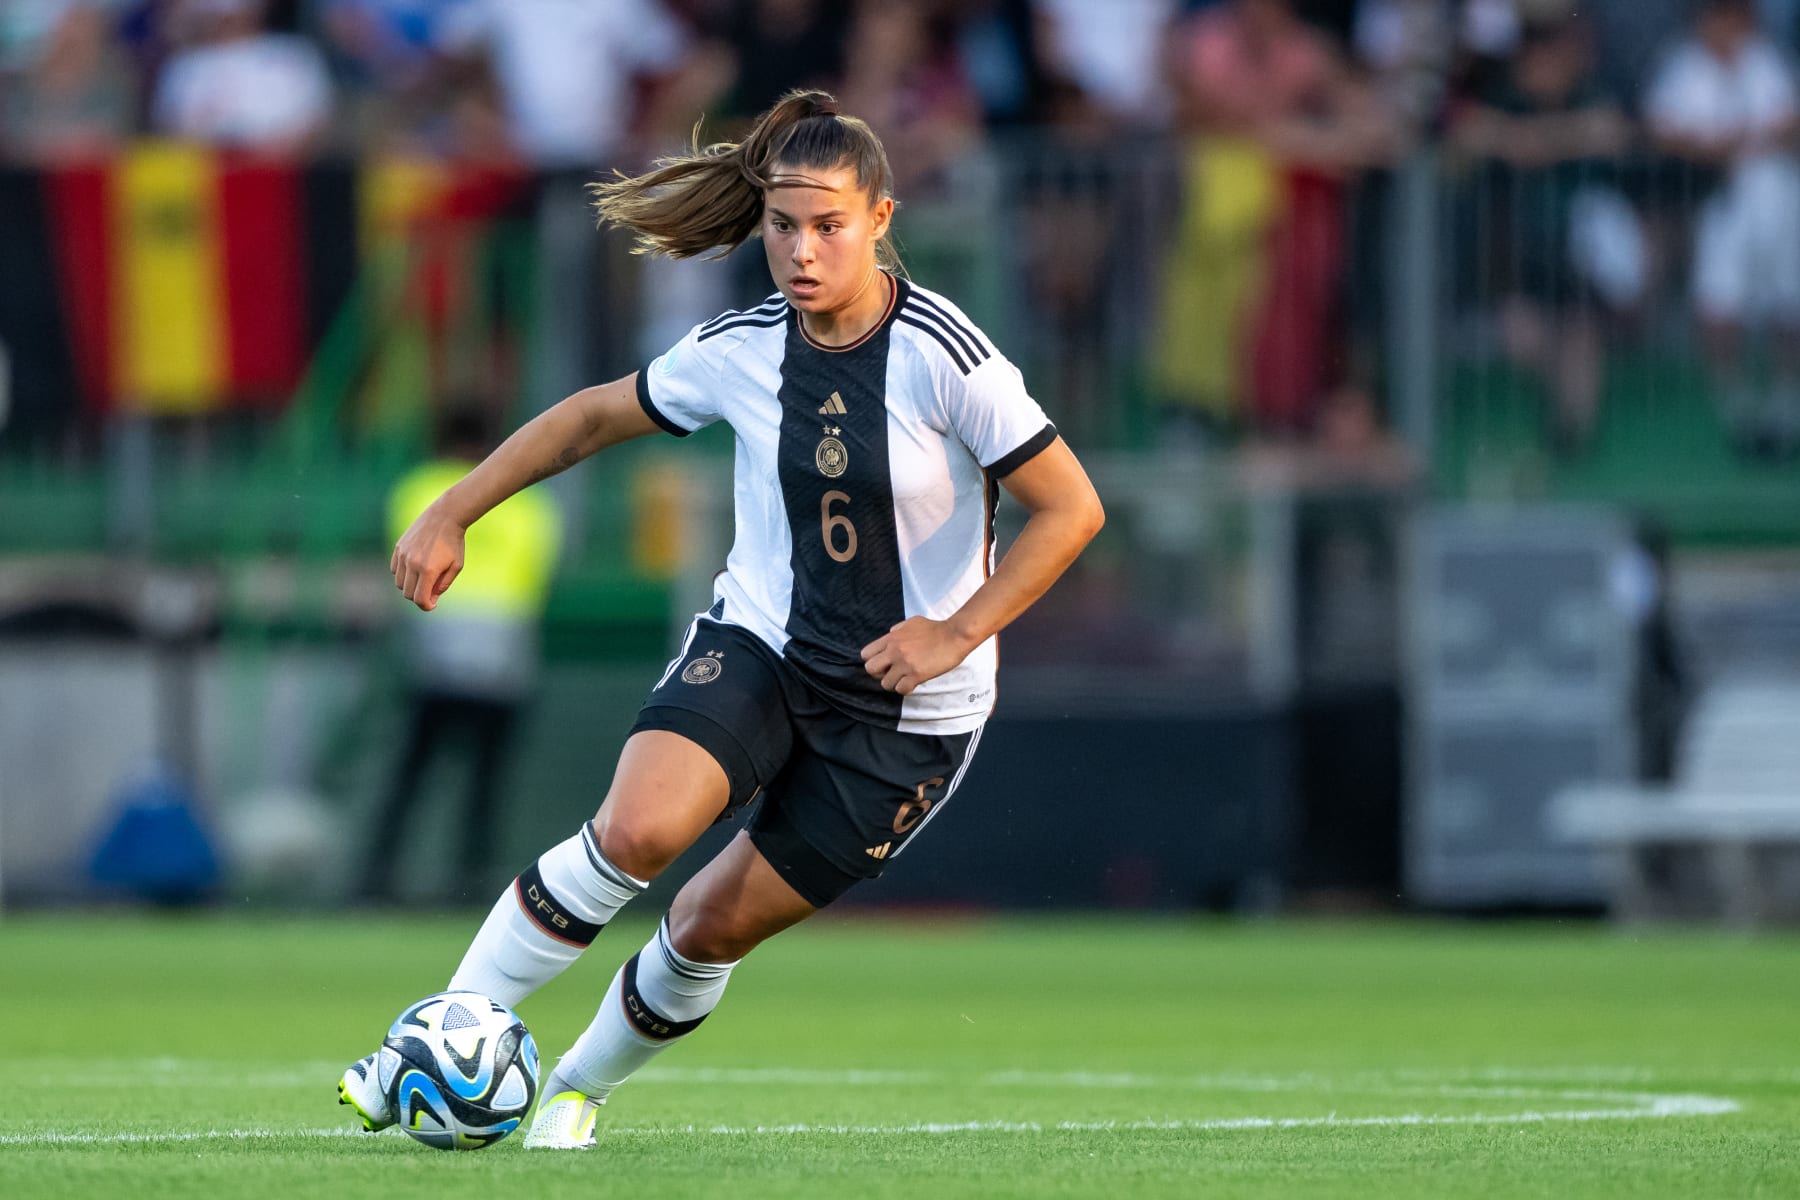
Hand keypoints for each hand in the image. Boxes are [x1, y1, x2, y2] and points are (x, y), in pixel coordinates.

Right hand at [390, 504, 465, 610]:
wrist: (445, 516)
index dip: (426, 606)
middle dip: (419, 597)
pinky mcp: (398, 548)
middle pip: (408, 593)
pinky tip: (414, 569)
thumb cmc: (454, 543)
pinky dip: (403, 574)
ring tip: (423, 579)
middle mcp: (412, 563)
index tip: (432, 604)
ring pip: (399, 583)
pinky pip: (395, 570)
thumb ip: (443, 585)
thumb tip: (431, 600)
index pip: (420, 599)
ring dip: (410, 586)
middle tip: (430, 592)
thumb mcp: (456, 566)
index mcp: (429, 570)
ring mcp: (403, 555)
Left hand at [860, 617, 974, 695]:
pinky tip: (914, 683)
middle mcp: (894, 651)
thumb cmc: (936, 628)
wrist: (954, 635)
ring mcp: (905, 664)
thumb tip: (890, 634)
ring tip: (905, 679)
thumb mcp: (912, 622)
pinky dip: (906, 689)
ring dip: (894, 683)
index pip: (865, 654)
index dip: (873, 661)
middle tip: (891, 673)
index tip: (884, 663)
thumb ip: (897, 629)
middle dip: (879, 674)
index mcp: (891, 638)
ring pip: (885, 684)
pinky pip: (901, 690)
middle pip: (870, 670)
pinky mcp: (917, 674)